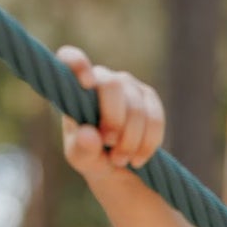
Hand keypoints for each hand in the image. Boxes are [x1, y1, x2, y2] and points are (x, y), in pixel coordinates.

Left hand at [57, 46, 165, 179]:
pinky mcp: (149, 98)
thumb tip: (89, 135)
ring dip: (130, 141)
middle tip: (109, 145)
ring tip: (120, 160)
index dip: (78, 64)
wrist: (118, 167)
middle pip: (112, 86)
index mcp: (77, 89)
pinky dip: (147, 143)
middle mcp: (102, 80)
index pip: (71, 59)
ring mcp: (128, 86)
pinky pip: (155, 119)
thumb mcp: (81, 158)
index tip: (87, 84)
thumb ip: (81, 148)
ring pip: (135, 107)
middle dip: (114, 121)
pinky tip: (137, 159)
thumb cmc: (91, 156)